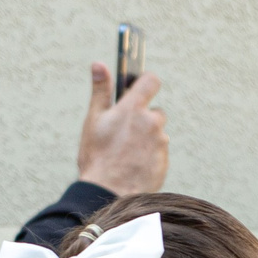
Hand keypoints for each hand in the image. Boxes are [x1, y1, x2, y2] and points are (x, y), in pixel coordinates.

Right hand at [74, 64, 167, 196]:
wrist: (109, 193)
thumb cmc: (97, 157)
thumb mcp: (94, 120)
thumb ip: (101, 91)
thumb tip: (99, 64)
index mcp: (133, 108)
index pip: (151, 81)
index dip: (145, 82)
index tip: (139, 87)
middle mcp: (152, 122)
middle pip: (154, 111)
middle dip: (142, 119)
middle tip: (123, 133)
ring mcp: (160, 142)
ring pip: (156, 134)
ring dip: (146, 139)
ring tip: (126, 153)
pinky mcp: (164, 160)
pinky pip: (158, 152)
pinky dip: (149, 156)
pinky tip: (134, 165)